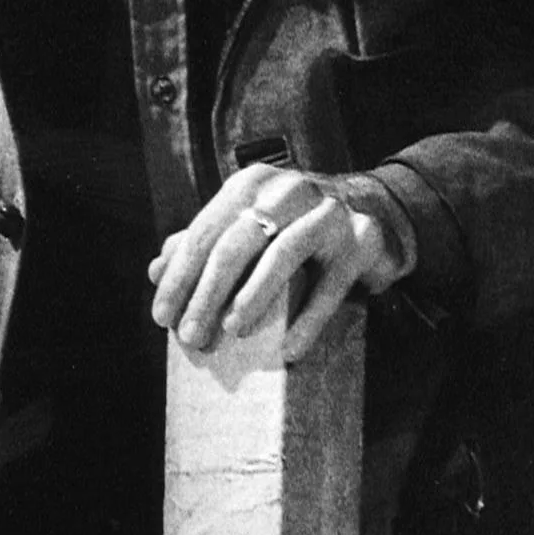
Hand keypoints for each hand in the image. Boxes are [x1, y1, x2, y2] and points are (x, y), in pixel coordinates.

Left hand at [147, 168, 413, 361]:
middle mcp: (288, 190)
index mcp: (252, 185)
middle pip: (237, 243)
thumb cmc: (298, 227)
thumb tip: (156, 269)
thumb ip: (206, 244)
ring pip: (283, 254)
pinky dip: (309, 319)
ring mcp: (328, 212)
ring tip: (232, 332)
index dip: (180, 277)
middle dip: (208, 293)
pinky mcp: (362, 239)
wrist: (377, 213)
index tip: (161, 317)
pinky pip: (332, 284)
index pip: (205, 232)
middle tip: (191, 337)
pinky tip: (290, 349)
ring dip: (253, 297)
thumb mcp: (249, 227)